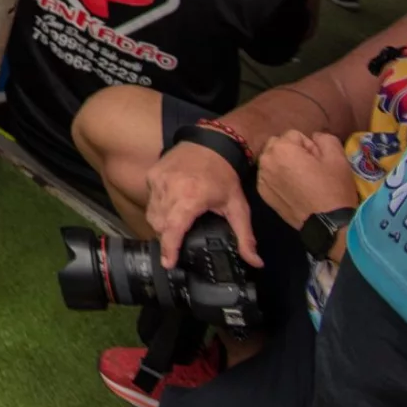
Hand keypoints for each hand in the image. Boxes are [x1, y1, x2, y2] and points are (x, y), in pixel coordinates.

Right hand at [144, 139, 260, 268]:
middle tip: (178, 245)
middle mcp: (170, 188)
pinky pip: (150, 200)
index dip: (169, 248)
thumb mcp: (238, 207)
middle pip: (159, 224)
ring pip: (152, 213)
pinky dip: (157, 209)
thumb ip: (245, 237)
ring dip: (161, 225)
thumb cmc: (225, 176)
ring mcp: (158, 180)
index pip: (173, 228)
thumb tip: (256, 262)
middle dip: (167, 238)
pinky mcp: (152, 174)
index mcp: (191, 198)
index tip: (168, 263)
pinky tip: (170, 209)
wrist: (212, 143)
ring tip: (174, 229)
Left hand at [256, 130, 355, 229]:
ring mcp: (262, 178)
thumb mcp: (337, 157)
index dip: (310, 147)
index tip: (319, 162)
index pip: (295, 135)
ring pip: (273, 161)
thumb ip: (323, 138)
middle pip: (279, 145)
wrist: (328, 223)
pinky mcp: (263, 193)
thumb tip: (313, 137)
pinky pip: (269, 176)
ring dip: (284, 164)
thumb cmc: (333, 188)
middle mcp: (265, 160)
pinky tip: (293, 189)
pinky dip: (279, 178)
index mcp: (281, 148)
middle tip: (310, 168)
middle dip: (292, 152)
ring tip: (302, 180)